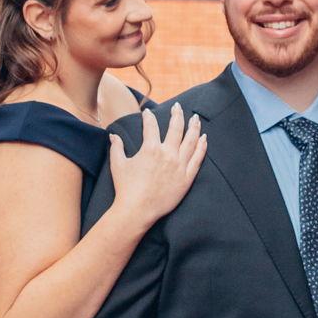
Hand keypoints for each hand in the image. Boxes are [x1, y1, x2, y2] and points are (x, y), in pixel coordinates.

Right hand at [110, 102, 205, 229]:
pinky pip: (198, 159)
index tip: (148, 112)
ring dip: (194, 127)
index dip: (149, 117)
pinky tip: (204, 138)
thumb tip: (113, 135)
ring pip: (191, 141)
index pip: (151, 126)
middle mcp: (167, 154)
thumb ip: (116, 147)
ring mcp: (179, 165)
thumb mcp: (118, 165)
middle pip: (176, 128)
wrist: (137, 210)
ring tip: (196, 118)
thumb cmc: (126, 188)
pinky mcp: (187, 178)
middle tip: (178, 107)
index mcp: (150, 149)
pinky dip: (202, 147)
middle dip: (177, 114)